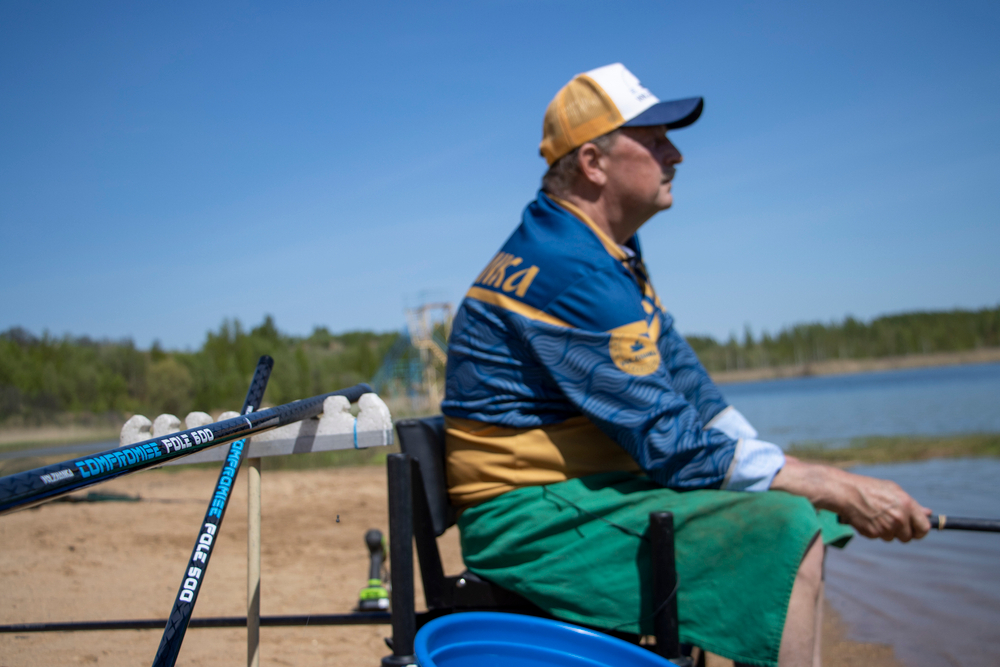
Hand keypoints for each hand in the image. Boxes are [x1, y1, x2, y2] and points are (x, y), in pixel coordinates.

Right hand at [770, 456, 931, 541]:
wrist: (844, 492)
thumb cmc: (869, 488)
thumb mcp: (892, 490)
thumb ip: (911, 504)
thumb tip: (928, 513)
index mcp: (906, 504)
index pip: (924, 527)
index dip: (921, 531)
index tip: (916, 530)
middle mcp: (898, 517)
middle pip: (908, 537)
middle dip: (901, 532)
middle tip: (891, 522)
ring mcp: (886, 527)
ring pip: (892, 538)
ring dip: (886, 531)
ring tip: (875, 515)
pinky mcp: (873, 533)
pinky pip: (878, 537)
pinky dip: (873, 530)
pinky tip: (866, 518)